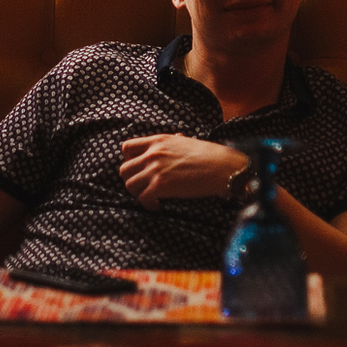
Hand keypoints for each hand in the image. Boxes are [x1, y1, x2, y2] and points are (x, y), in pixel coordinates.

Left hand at [118, 134, 247, 209]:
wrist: (221, 167)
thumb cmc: (208, 155)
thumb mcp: (185, 142)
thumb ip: (171, 142)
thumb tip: (172, 141)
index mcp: (158, 141)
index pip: (126, 148)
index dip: (129, 160)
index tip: (138, 168)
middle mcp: (152, 154)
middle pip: (124, 170)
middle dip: (133, 179)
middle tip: (144, 186)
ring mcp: (155, 170)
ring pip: (130, 185)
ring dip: (139, 193)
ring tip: (151, 197)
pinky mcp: (160, 186)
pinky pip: (142, 198)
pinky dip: (148, 204)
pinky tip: (158, 205)